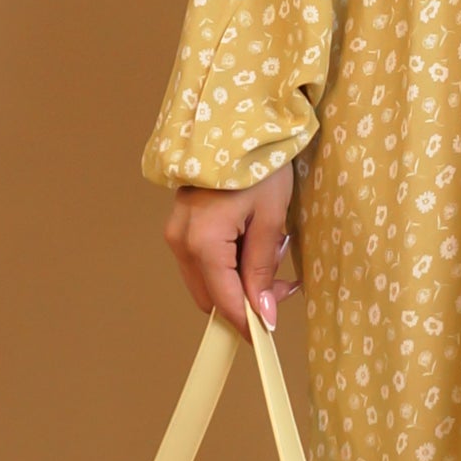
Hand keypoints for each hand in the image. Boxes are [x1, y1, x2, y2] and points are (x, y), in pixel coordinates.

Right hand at [165, 166, 297, 333]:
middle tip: (282, 286)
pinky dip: (229, 264)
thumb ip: (262, 268)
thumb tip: (262, 313)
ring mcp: (177, 233)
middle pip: (210, 296)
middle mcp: (181, 241)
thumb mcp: (270, 219)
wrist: (236, 124)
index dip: (246, 323)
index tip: (268, 336)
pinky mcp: (181, 226)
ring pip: (206, 280)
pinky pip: (203, 261)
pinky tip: (254, 244)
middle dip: (245, 301)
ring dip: (238, 281)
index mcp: (202, 242)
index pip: (224, 300)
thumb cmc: (258, 165)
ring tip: (272, 255)